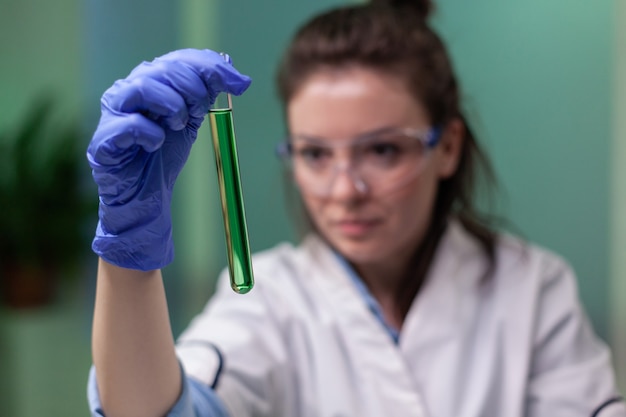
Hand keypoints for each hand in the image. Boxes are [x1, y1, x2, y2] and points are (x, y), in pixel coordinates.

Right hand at [87, 49, 250, 270]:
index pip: (180, 59)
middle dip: (193, 87)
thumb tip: (238, 76)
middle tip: (203, 109)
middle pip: (163, 69)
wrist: (145, 197)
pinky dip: (150, 133)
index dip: (211, 67)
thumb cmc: (164, 156)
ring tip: (178, 125)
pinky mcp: (103, 140)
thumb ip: (208, 96)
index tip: (240, 84)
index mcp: (150, 82)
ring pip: (141, 88)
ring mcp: (112, 113)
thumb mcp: (191, 120)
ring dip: (171, 105)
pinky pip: (128, 124)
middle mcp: (128, 91)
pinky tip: (156, 144)